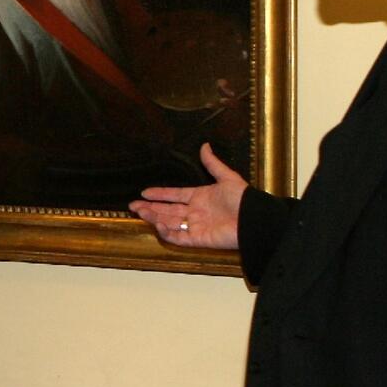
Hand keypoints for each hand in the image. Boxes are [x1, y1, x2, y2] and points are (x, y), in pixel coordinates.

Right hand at [129, 142, 247, 249]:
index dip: (160, 194)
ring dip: (154, 217)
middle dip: (149, 208)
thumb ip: (213, 163)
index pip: (174, 196)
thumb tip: (205, 145)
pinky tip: (158, 224)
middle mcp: (195, 212)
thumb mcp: (227, 177)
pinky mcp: (198, 240)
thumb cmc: (244, 199)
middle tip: (132, 205)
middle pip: (167, 210)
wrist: (254, 219)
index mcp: (200, 197)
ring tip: (140, 212)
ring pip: (169, 223)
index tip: (144, 192)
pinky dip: (167, 233)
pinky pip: (179, 238)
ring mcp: (196, 227)